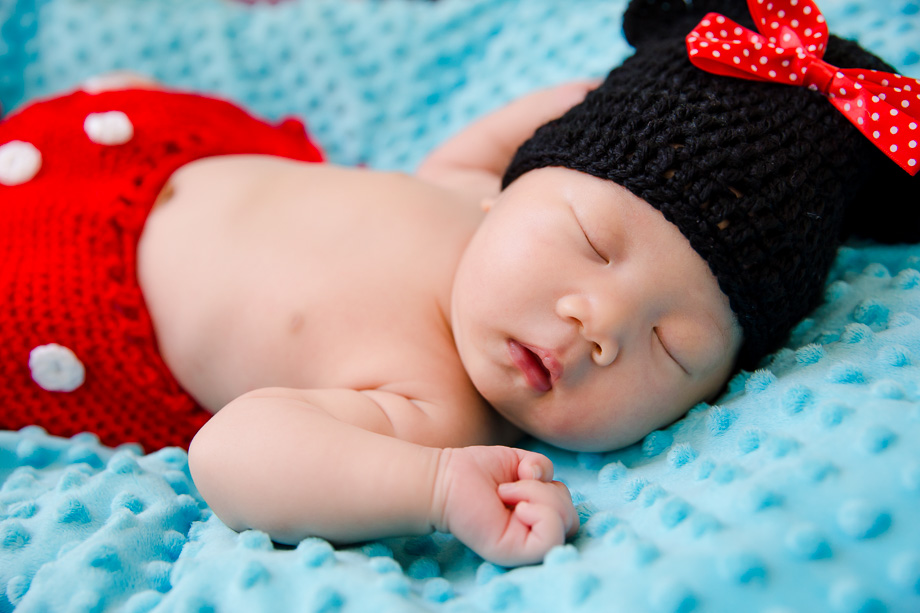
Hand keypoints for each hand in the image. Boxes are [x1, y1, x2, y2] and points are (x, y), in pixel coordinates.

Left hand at [430, 446, 578, 565]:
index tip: (522, 477)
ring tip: (505, 494)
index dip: (552, 489)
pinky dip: (541, 513)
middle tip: (510, 487)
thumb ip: (543, 468)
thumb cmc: (477, 470)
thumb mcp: (520, 461)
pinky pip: (552, 537)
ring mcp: (525, 546)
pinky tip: (516, 506)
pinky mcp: (515, 552)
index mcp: (535, 518)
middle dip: (548, 492)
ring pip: (566, 524)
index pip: (568, 510)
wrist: (446, 478)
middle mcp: (532, 535)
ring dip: (539, 496)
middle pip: (571, 518)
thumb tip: (548, 481)